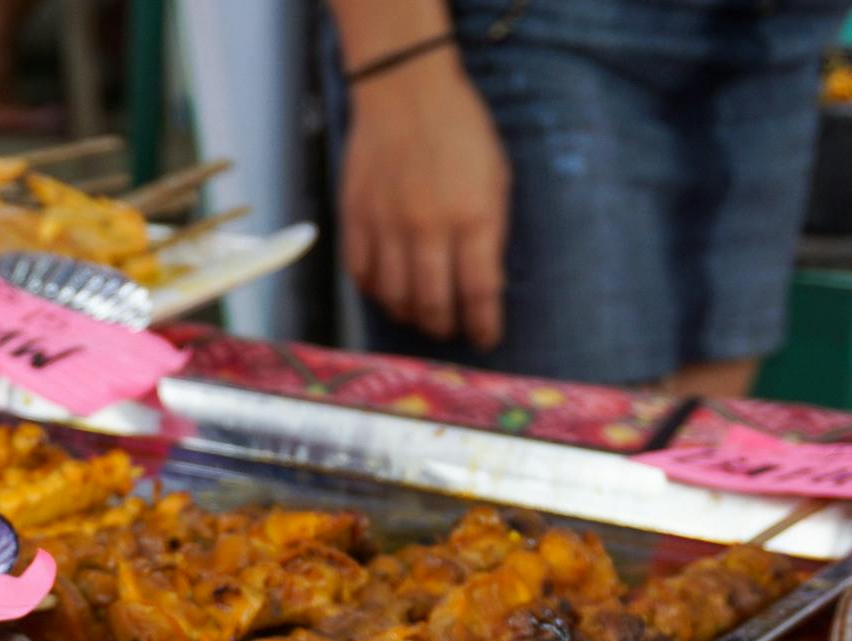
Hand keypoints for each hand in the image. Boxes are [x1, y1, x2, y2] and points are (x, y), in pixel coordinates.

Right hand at [340, 52, 509, 349]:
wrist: (405, 91)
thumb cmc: (460, 132)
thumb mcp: (495, 179)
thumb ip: (490, 233)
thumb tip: (483, 286)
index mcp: (473, 216)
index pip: (479, 292)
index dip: (483, 325)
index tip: (485, 339)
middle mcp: (428, 227)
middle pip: (433, 304)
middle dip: (445, 327)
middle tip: (450, 331)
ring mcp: (387, 224)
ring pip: (394, 297)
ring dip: (410, 315)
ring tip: (420, 315)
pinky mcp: (356, 218)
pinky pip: (362, 275)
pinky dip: (376, 292)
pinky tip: (388, 290)